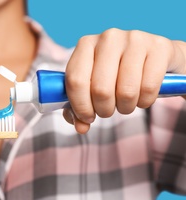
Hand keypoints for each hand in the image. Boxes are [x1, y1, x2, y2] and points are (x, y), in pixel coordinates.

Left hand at [63, 28, 185, 133]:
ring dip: (125, 107)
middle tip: (108, 110)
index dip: (80, 106)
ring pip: (126, 91)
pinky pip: (149, 88)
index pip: (75, 80)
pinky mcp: (160, 47)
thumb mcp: (93, 87)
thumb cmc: (117, 75)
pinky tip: (143, 96)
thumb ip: (79, 109)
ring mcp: (135, 39)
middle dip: (104, 110)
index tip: (88, 117)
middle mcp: (109, 38)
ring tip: (125, 103)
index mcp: (86, 44)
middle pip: (100, 89)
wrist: (156, 59)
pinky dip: (145, 101)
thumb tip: (80, 127)